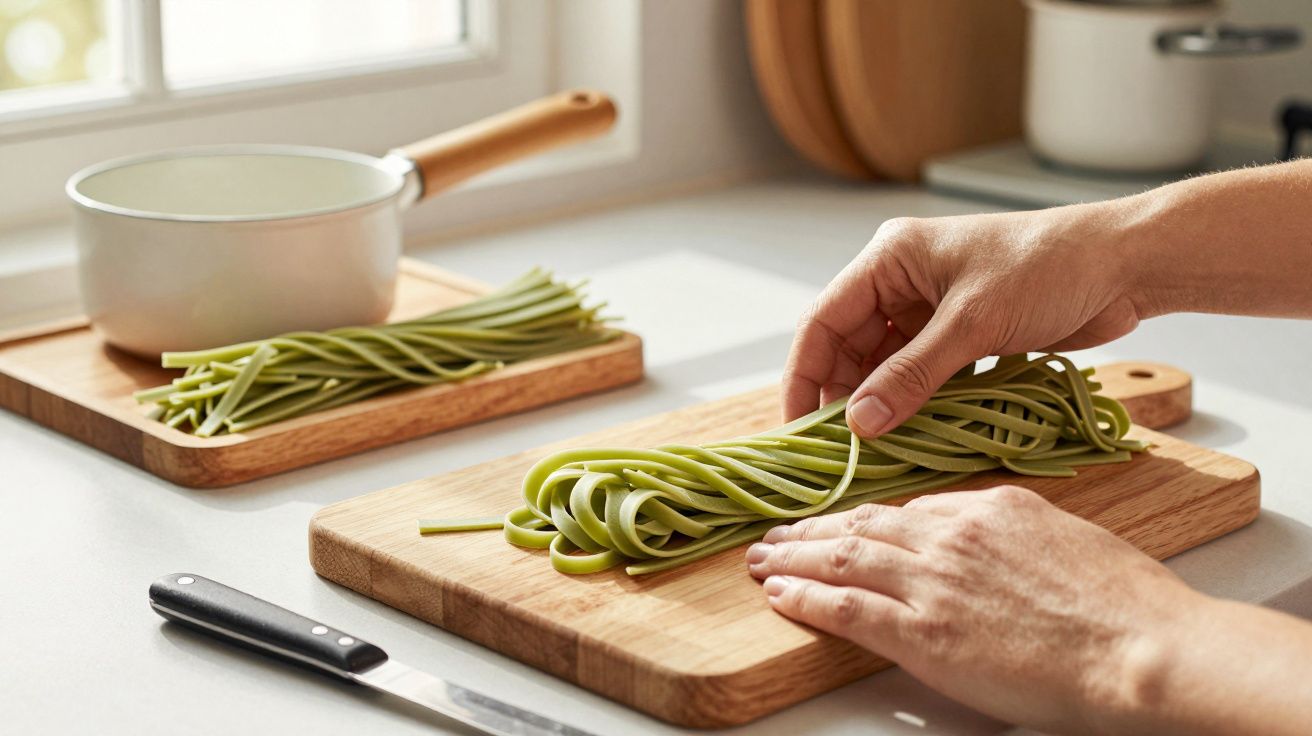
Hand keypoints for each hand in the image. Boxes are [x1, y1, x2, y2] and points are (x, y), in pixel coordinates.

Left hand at [745, 486, 1199, 733]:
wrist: (1139, 647)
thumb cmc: (1123, 605)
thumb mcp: (1066, 540)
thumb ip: (1014, 536)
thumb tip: (991, 546)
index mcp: (987, 508)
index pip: (907, 509)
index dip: (863, 518)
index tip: (840, 523)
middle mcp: (949, 535)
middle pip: (863, 525)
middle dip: (813, 529)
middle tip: (778, 533)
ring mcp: (931, 582)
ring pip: (843, 557)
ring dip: (794, 557)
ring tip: (763, 559)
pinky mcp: (921, 631)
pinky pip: (845, 607)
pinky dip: (806, 597)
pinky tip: (781, 594)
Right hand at [783, 204, 1142, 435]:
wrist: (1126, 263)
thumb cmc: (1049, 268)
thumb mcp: (972, 324)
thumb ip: (912, 376)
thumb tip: (859, 426)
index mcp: (889, 258)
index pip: (822, 322)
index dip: (805, 377)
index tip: (799, 430)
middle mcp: (901, 280)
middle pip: (849, 348)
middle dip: (845, 397)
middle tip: (843, 452)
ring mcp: (930, 308)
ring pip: (885, 366)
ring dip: (884, 405)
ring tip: (880, 450)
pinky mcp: (961, 333)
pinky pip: (921, 374)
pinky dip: (917, 403)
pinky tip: (916, 434)